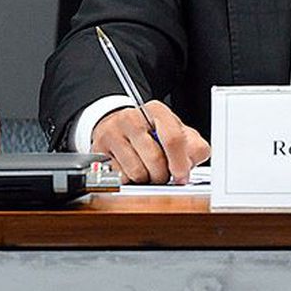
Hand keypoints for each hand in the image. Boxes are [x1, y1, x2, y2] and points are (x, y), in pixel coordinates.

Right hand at [91, 100, 210, 183]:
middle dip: (163, 175)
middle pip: (155, 159)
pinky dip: (129, 180)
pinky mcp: (98, 149)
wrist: (116, 126)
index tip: (182, 177)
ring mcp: (113, 132)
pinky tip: (130, 169)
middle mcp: (132, 117)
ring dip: (146, 179)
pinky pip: (120, 177)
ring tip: (146, 169)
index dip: (180, 163)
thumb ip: (193, 148)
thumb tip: (190, 165)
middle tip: (163, 174)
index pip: (173, 138)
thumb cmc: (150, 133)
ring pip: (137, 172)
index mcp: (156, 110)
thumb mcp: (176, 134)